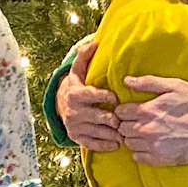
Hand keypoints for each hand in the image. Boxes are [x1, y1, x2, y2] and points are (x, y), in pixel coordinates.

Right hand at [56, 38, 120, 152]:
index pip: (91, 96)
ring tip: (126, 131)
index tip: (116, 98)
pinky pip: (92, 144)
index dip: (105, 97)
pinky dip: (105, 145)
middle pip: (97, 117)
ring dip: (113, 133)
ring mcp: (75, 127)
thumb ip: (85, 56)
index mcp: (75, 94)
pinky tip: (117, 143)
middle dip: (113, 118)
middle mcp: (74, 112)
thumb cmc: (76, 86)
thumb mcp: (78, 70)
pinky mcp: (77, 138)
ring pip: (97, 132)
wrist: (61, 105)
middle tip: (126, 119)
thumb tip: (95, 42)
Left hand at [116, 77, 187, 166]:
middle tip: (139, 121)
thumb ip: (148, 83)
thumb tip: (127, 80)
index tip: (131, 110)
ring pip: (128, 143)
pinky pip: (138, 158)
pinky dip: (139, 151)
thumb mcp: (174, 86)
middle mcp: (146, 130)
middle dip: (127, 123)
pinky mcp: (160, 159)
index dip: (124, 110)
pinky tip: (149, 144)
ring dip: (133, 137)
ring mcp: (152, 147)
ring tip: (145, 132)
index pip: (120, 112)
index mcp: (147, 110)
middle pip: (122, 129)